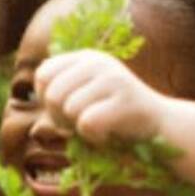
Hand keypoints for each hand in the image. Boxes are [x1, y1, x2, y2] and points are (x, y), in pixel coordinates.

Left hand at [34, 50, 167, 147]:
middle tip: (82, 123)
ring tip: (99, 126)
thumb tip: (33, 93)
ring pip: (69, 110)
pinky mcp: (125, 100)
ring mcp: (113, 79)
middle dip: (60, 118)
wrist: (161, 126)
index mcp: (86, 58)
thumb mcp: (87, 94)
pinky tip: (109, 133)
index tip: (67, 110)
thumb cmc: (115, 116)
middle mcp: (98, 62)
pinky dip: (93, 137)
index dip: (47, 99)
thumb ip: (62, 89)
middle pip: (52, 95)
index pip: (43, 75)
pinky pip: (87, 124)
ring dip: (78, 128)